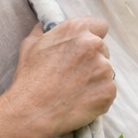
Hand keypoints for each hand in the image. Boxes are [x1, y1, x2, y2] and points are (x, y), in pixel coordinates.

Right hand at [6, 17, 115, 137]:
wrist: (31, 112)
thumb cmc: (29, 79)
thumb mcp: (30, 45)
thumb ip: (44, 31)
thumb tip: (46, 26)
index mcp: (77, 30)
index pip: (100, 26)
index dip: (92, 36)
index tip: (84, 48)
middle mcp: (94, 45)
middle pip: (103, 50)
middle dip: (92, 60)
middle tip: (74, 75)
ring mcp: (104, 69)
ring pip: (106, 72)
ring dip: (95, 79)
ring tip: (75, 91)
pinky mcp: (108, 91)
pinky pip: (108, 91)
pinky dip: (98, 97)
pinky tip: (80, 102)